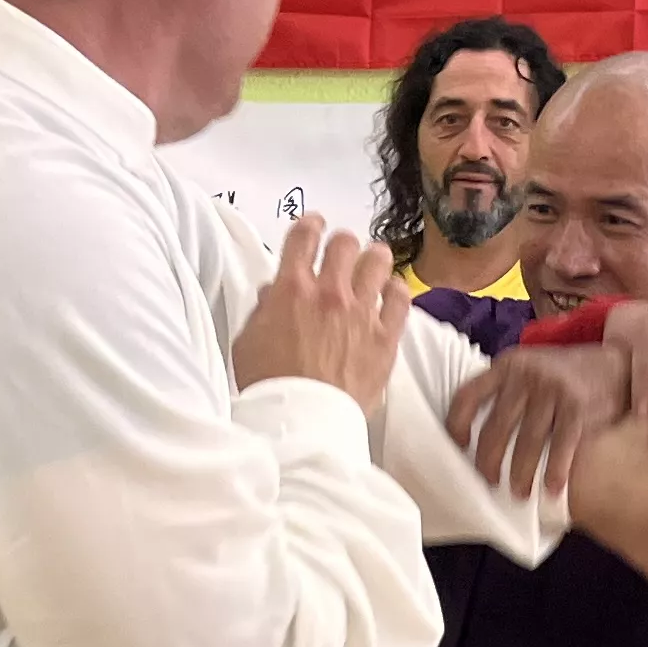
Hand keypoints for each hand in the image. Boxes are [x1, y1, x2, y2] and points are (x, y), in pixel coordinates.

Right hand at [232, 214, 408, 410]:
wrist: (301, 421)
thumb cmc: (268, 386)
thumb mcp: (247, 342)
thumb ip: (263, 310)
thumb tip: (273, 293)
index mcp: (291, 289)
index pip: (303, 236)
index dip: (310, 225)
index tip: (314, 226)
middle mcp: (329, 292)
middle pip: (344, 243)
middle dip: (342, 244)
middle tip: (341, 254)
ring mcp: (361, 312)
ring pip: (378, 261)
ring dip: (373, 259)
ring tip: (372, 265)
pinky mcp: (385, 336)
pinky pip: (400, 298)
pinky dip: (395, 291)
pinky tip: (391, 293)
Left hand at [447, 343, 621, 490]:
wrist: (614, 365)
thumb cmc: (563, 375)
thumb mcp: (528, 368)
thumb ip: (504, 390)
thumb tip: (475, 435)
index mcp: (506, 366)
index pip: (468, 396)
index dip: (456, 425)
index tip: (458, 448)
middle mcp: (526, 375)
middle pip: (495, 427)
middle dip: (489, 461)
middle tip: (490, 482)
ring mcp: (552, 389)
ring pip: (527, 441)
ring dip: (521, 473)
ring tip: (519, 493)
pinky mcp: (577, 405)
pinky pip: (561, 444)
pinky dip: (555, 470)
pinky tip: (551, 488)